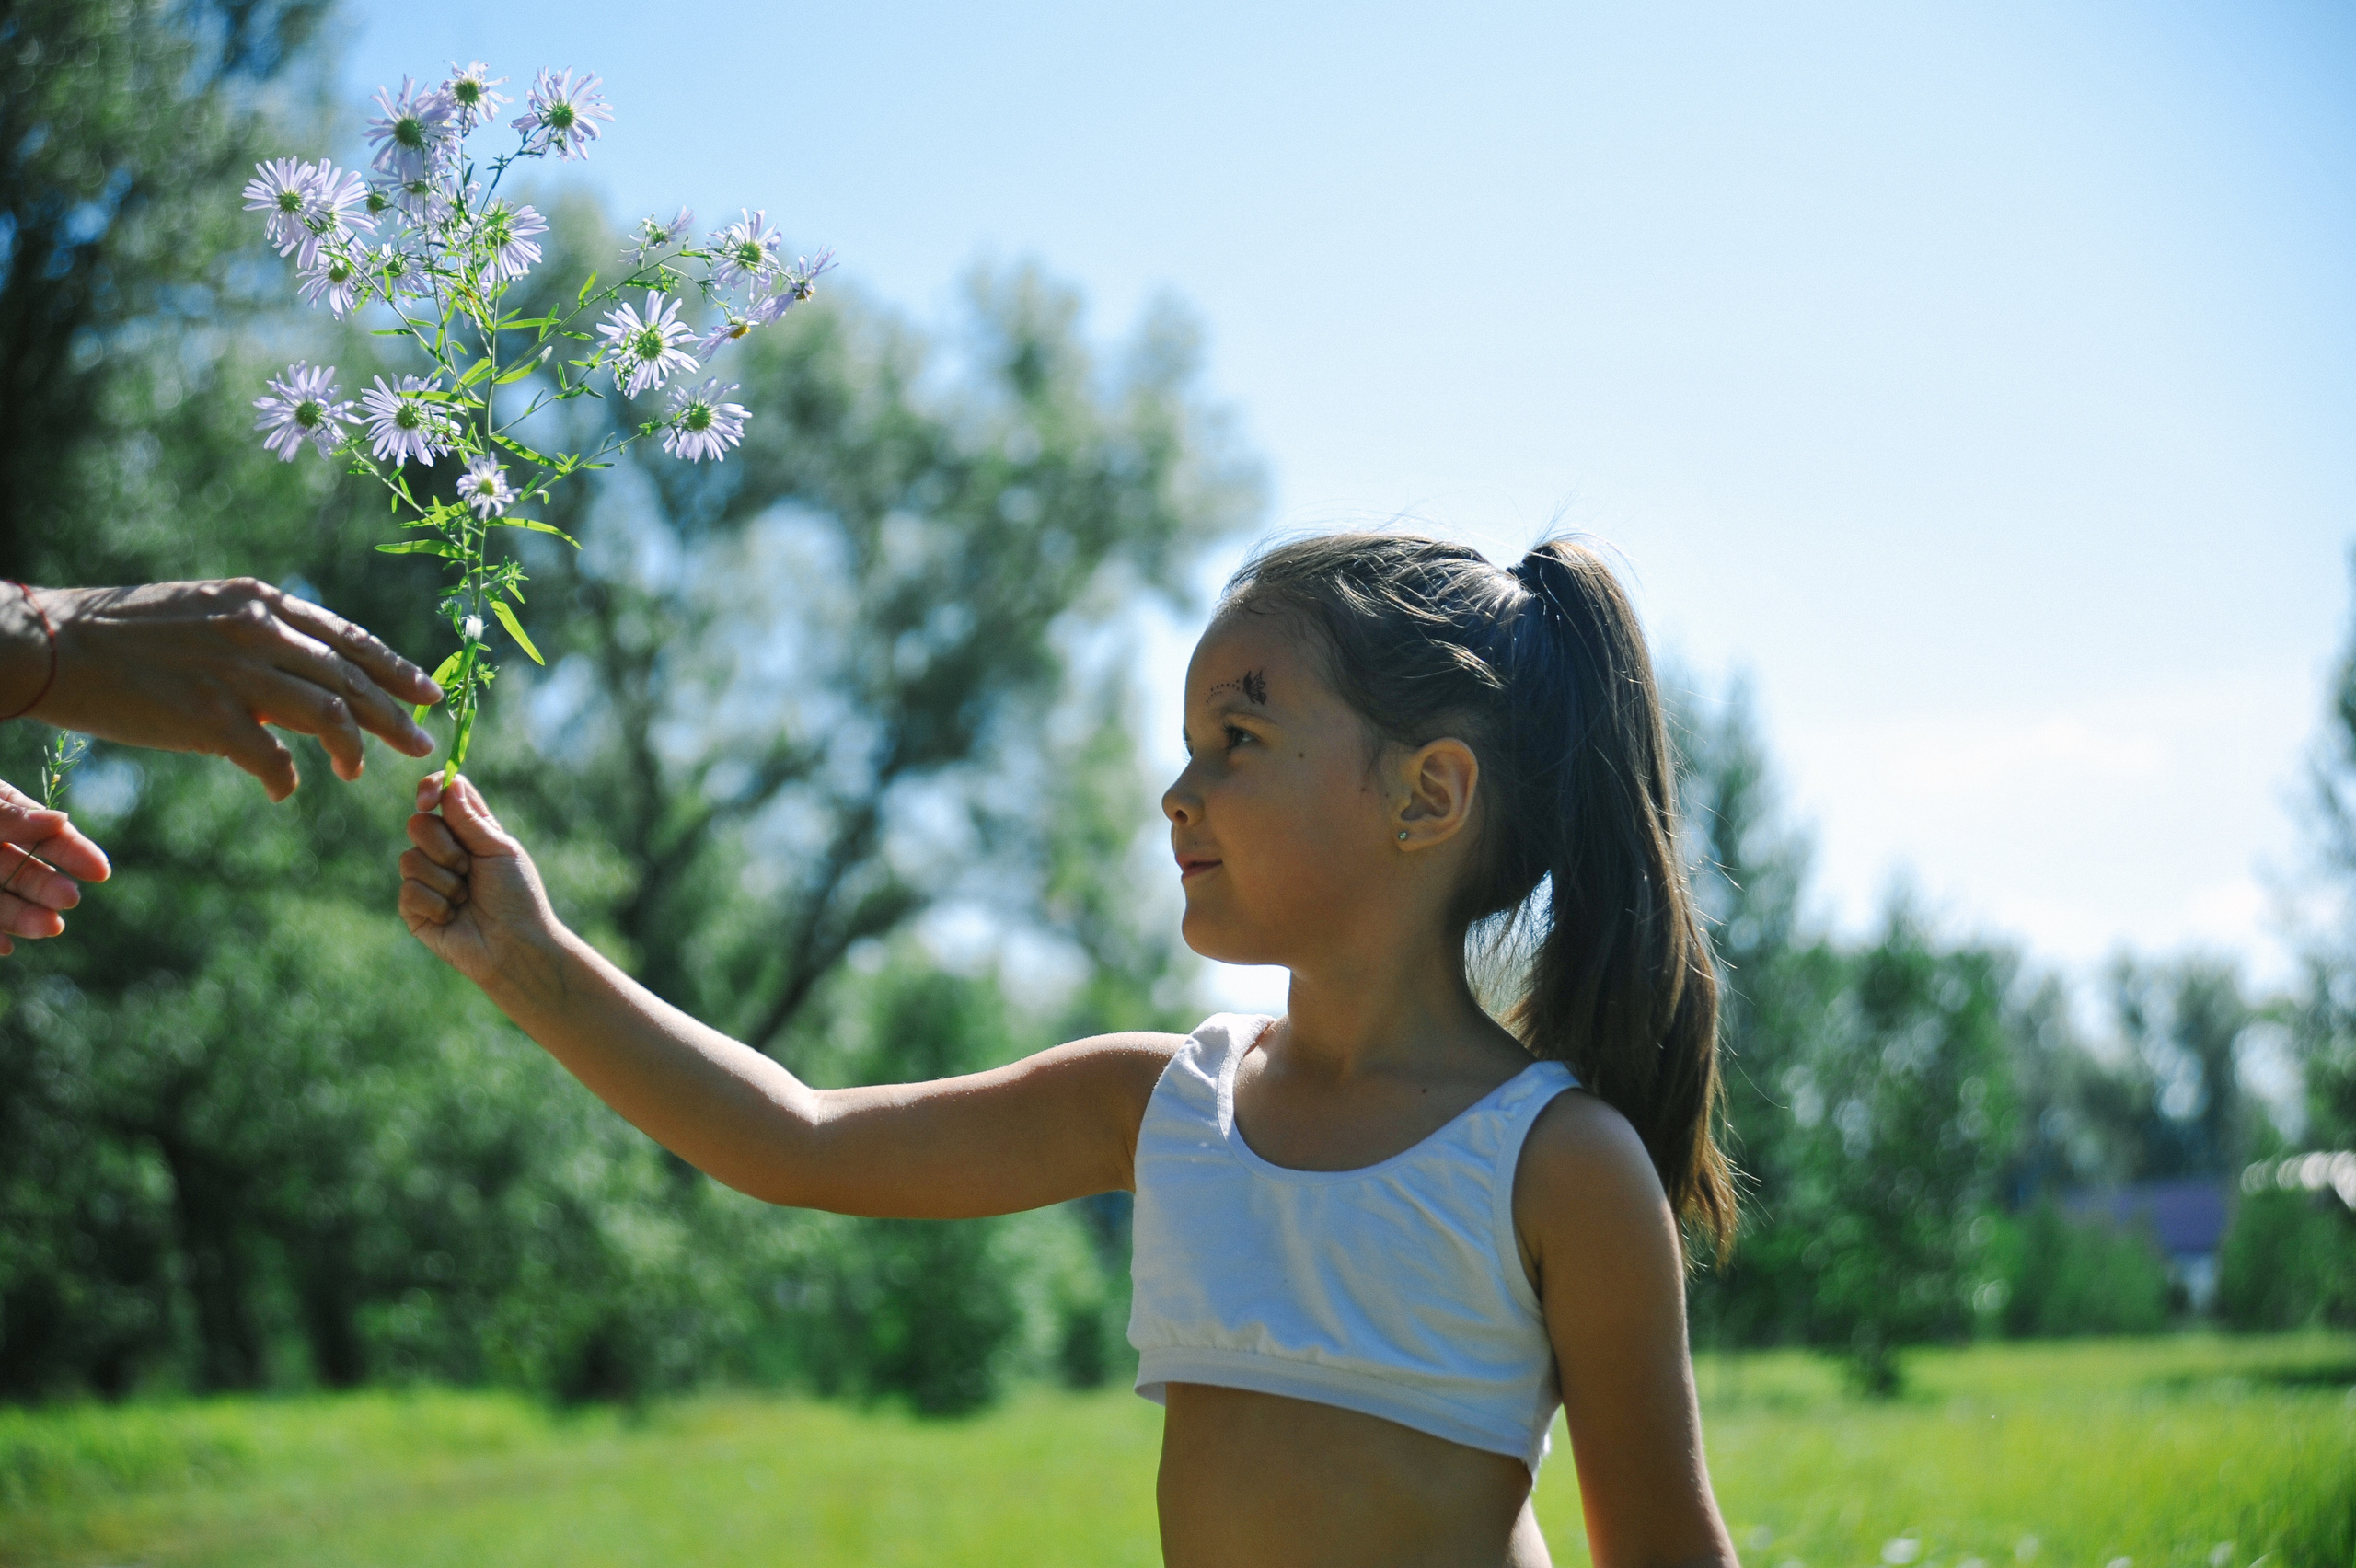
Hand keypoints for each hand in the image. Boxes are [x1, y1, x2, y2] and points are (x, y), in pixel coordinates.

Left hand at [0, 776, 110, 955]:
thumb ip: (8, 815)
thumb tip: (61, 820)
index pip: (42, 833)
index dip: (72, 851)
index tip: (100, 871)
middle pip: (22, 872)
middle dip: (48, 889)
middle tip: (70, 901)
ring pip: (0, 901)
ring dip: (23, 917)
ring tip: (49, 928)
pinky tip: (5, 948)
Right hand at [6, 579, 444, 801]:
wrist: (54, 645)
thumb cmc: (126, 632)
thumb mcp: (207, 610)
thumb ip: (261, 634)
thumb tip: (305, 669)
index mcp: (262, 603)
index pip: (349, 639)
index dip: (395, 669)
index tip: (428, 693)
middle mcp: (260, 632)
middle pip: (353, 679)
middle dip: (396, 715)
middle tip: (422, 745)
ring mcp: (238, 675)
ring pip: (331, 716)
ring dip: (353, 750)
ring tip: (358, 772)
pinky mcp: (210, 719)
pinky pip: (275, 759)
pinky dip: (287, 778)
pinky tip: (284, 788)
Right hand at [399, 774, 564, 992]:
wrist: (515, 945)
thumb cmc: (517, 897)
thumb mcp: (498, 850)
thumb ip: (470, 818)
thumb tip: (449, 782)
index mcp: (469, 831)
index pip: (442, 795)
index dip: (430, 789)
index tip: (426, 798)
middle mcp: (444, 851)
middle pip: (418, 824)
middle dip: (444, 847)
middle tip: (468, 868)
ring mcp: (426, 879)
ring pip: (409, 859)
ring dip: (445, 881)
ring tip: (466, 898)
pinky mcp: (414, 909)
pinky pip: (409, 891)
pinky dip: (437, 904)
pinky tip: (453, 918)